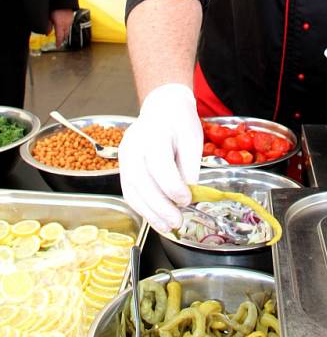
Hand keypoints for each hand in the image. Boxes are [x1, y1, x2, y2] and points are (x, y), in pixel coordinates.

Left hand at [49, 9, 74, 46]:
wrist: (62, 0)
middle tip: (59, 41)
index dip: (59, 42)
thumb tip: (47, 33)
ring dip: (64, 32)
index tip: (57, 46)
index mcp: (60, 25)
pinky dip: (66, 27)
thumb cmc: (55, 6)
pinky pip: (69, 24)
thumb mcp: (48, 17)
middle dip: (62, 38)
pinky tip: (63, 26)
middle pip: (65, 34)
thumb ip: (48, 26)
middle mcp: (66, 23)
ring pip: (67, 29)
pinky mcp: (72, 17)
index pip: (60, 37)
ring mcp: (70, 20)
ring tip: (60, 34)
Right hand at [118, 83, 202, 232]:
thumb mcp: (193, 139)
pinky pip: (129, 191)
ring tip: (168, 227)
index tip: (187, 199)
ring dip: (150, 213)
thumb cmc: (180, 123)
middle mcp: (133, 145)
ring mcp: (124, 156)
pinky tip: (157, 219)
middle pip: (141, 180)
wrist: (162, 109)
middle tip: (177, 221)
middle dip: (160, 206)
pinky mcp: (123, 166)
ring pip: (132, 189)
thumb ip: (189, 167)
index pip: (159, 164)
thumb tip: (188, 196)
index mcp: (154, 134)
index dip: (172, 186)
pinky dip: (143, 208)